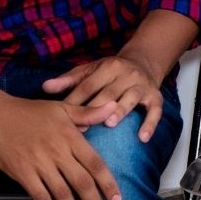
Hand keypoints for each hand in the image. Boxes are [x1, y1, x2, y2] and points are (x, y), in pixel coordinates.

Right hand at [0, 93, 121, 199]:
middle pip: (81, 182)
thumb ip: (88, 114)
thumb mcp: (62, 108)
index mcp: (71, 137)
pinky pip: (39, 195)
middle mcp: (57, 153)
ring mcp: (39, 164)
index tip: (116, 199)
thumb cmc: (29, 111)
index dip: (108, 183)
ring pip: (61, 192)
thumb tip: (113, 107)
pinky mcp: (22, 173)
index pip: (95, 164)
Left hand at [42, 53, 163, 141]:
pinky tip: (142, 138)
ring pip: (131, 98)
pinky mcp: (156, 96)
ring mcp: (142, 85)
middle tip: (81, 128)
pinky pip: (155, 111)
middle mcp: (127, 74)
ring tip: (110, 124)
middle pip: (109, 93)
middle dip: (95, 109)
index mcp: (108, 67)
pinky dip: (150, 124)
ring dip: (121, 111)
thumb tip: (44, 88)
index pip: (88, 86)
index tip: (62, 118)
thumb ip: (69, 80)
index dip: (75, 101)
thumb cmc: (110, 71)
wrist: (144, 61)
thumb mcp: (90, 70)